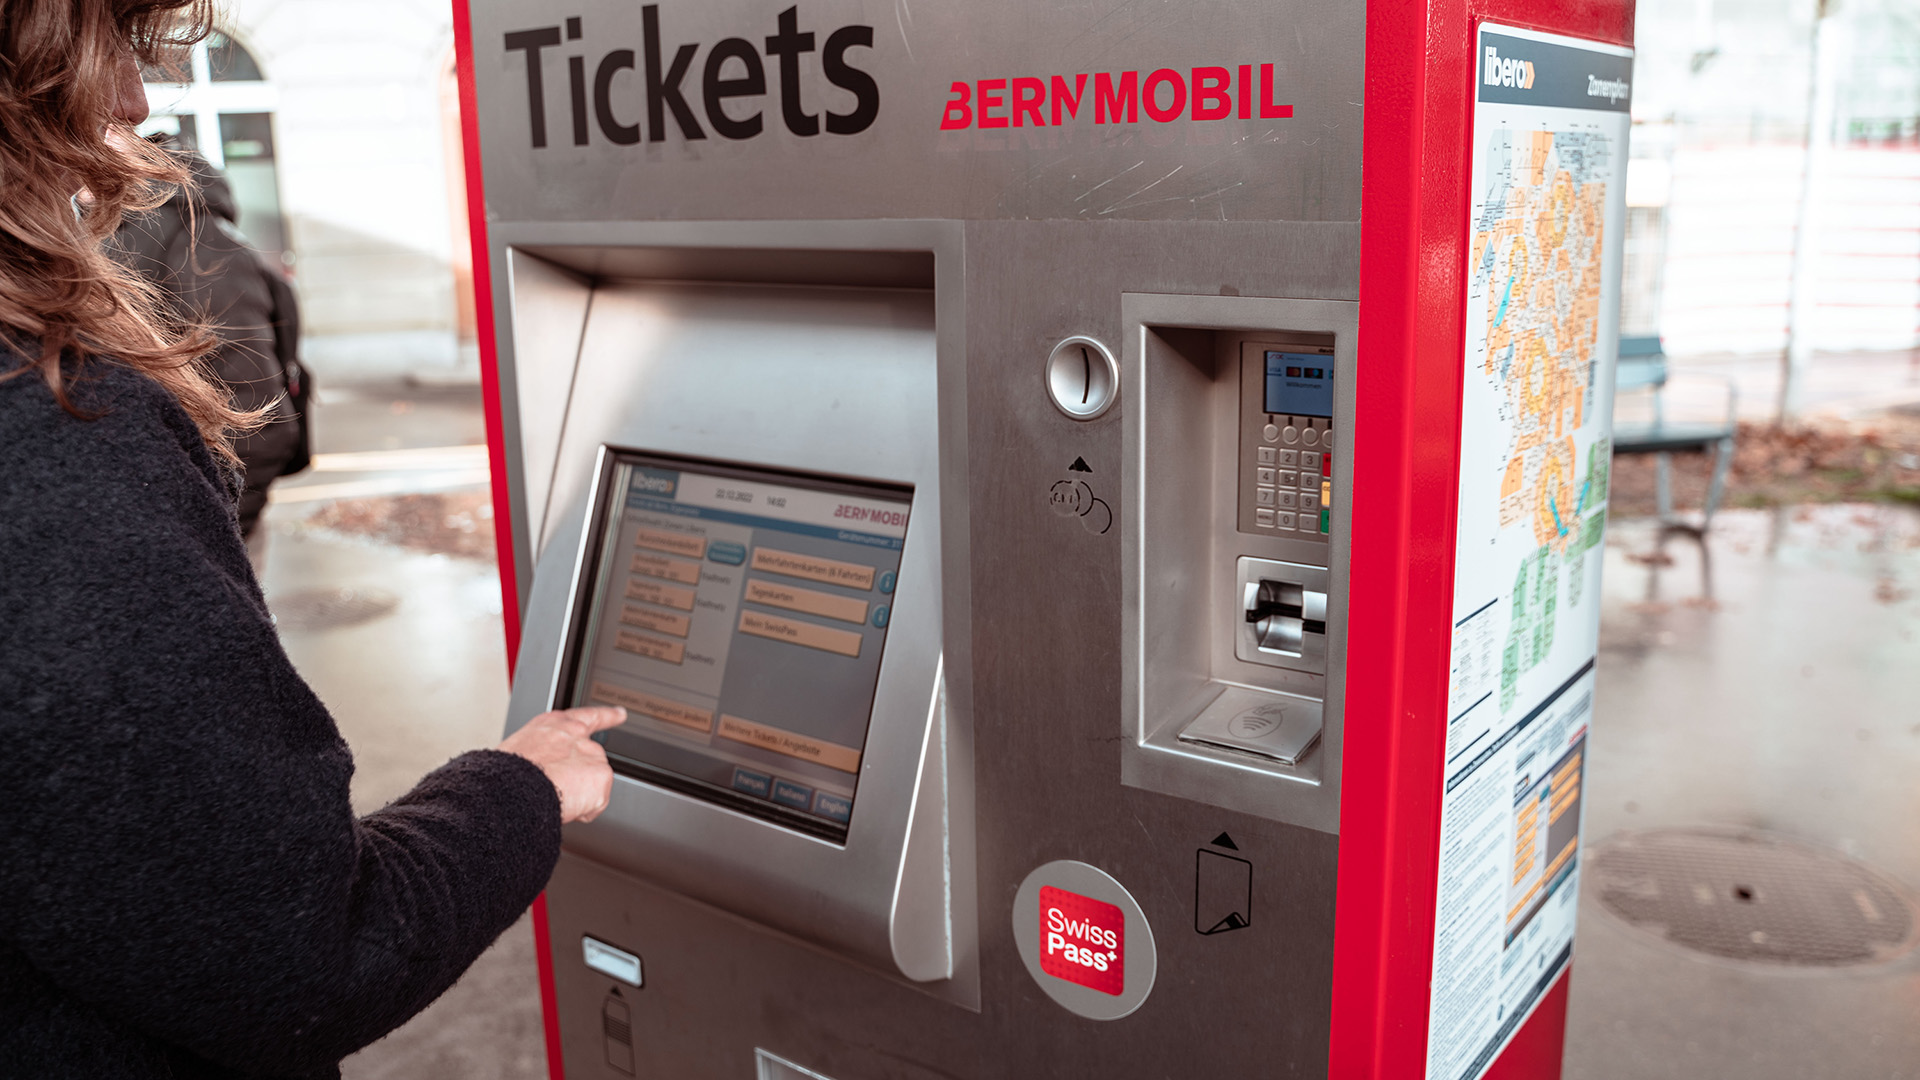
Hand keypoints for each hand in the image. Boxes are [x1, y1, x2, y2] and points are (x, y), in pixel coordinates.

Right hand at [498, 706, 626, 823]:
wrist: (512, 787)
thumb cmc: (506, 775)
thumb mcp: (520, 752)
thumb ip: (544, 753)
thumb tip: (547, 771)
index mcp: (553, 725)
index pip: (585, 717)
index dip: (606, 716)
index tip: (619, 713)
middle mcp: (575, 734)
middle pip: (592, 757)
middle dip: (585, 773)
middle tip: (566, 788)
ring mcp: (590, 753)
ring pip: (593, 782)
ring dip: (579, 794)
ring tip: (552, 797)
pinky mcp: (601, 774)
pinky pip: (596, 803)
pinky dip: (583, 811)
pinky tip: (565, 807)